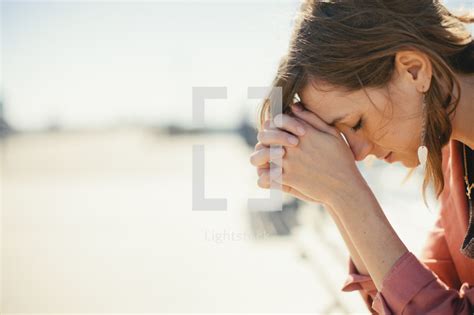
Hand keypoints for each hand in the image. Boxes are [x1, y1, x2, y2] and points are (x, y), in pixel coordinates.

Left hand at [251, 103, 366, 207]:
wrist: (345, 186)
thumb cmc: (341, 159)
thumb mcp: (332, 134)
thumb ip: (312, 119)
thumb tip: (294, 106)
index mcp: (304, 132)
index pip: (277, 120)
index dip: (274, 124)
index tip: (277, 129)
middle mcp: (294, 146)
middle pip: (266, 135)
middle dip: (265, 138)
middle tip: (269, 144)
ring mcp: (290, 162)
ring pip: (262, 154)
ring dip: (261, 156)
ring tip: (266, 160)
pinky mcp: (288, 179)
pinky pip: (266, 176)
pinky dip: (264, 177)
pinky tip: (270, 176)